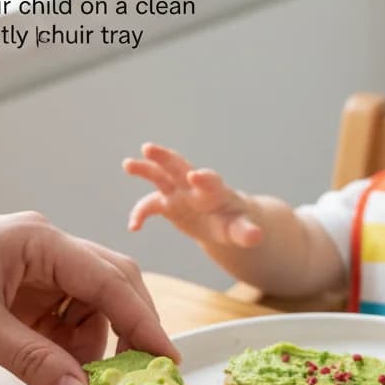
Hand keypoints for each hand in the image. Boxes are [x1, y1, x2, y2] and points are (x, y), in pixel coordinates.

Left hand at [0, 211, 176, 384]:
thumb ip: (33, 359)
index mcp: (40, 241)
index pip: (110, 280)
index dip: (143, 322)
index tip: (166, 360)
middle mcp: (46, 250)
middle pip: (112, 286)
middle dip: (128, 331)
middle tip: (137, 377)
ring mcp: (35, 271)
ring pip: (90, 307)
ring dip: (94, 345)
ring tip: (82, 381)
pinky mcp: (22, 294)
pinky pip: (63, 321)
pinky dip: (68, 349)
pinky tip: (58, 372)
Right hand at [123, 143, 261, 247]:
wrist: (224, 221)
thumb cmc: (235, 223)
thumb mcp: (242, 229)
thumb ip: (247, 232)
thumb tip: (257, 236)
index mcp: (215, 190)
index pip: (209, 180)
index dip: (203, 178)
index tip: (195, 176)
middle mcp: (194, 186)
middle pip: (179, 166)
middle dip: (165, 157)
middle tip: (149, 148)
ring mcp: (179, 192)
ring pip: (160, 176)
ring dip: (144, 169)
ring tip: (127, 164)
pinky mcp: (167, 203)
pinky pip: (150, 206)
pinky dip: (140, 214)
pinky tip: (134, 227)